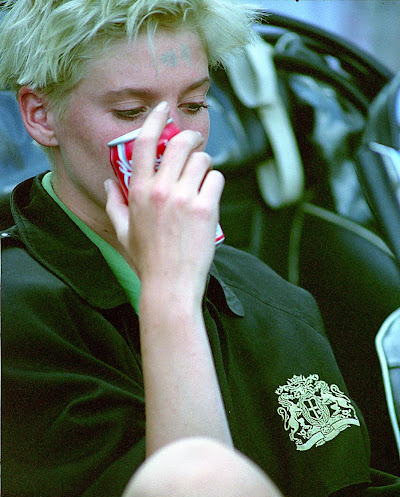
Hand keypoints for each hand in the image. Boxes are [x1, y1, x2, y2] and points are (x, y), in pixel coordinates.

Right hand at [104, 101, 224, 309]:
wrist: (170, 285)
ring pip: (202, 160)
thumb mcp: (122, 232)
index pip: (143, 144)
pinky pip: (216, 179)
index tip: (163, 110)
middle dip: (190, 137)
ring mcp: (185, 198)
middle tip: (195, 142)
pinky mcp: (206, 208)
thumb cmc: (146, 261)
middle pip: (179, 144)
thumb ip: (114, 205)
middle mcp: (161, 190)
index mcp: (138, 193)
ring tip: (202, 176)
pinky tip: (210, 195)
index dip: (154, 120)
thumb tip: (108, 185)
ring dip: (204, 163)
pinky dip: (215, 183)